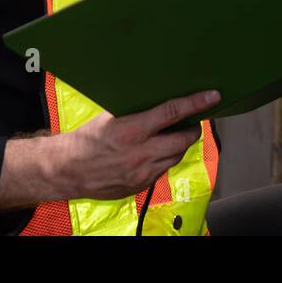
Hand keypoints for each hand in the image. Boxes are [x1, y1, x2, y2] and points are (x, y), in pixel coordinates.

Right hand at [55, 89, 219, 201]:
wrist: (68, 170)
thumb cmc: (87, 139)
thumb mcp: (111, 117)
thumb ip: (138, 112)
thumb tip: (161, 101)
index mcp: (132, 130)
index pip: (172, 112)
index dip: (196, 103)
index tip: (213, 97)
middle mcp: (140, 153)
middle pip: (183, 140)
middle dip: (193, 129)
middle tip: (193, 121)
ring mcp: (142, 173)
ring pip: (176, 156)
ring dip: (179, 145)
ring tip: (174, 136)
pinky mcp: (140, 186)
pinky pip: (163, 170)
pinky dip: (165, 159)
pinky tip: (157, 152)